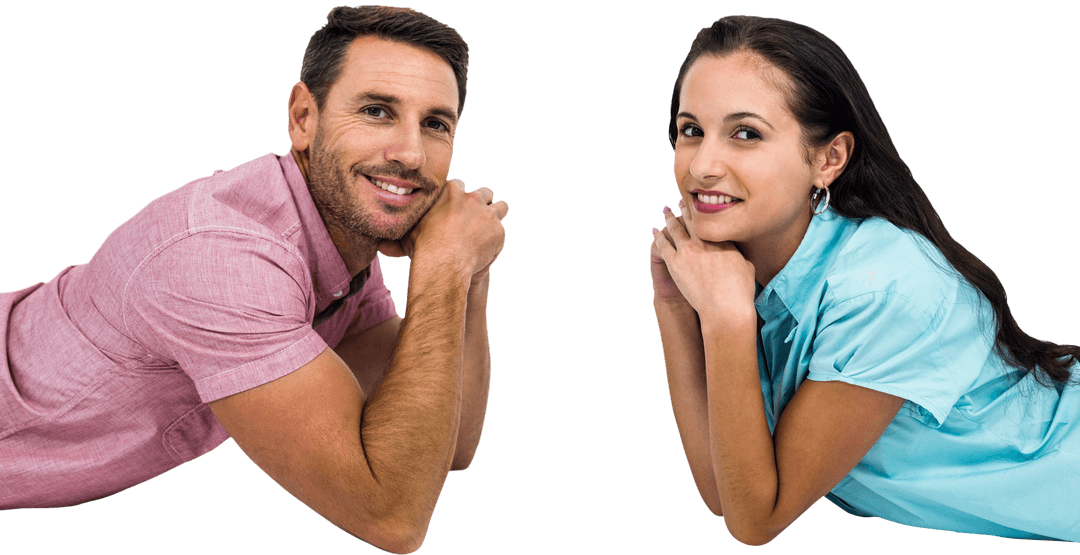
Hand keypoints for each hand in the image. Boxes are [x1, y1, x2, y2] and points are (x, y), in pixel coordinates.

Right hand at [381, 179, 507, 281]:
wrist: (443, 265)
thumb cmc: (423, 248)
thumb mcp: (409, 235)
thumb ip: (401, 235)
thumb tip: (380, 246)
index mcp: (451, 192)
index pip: (459, 186)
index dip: (458, 198)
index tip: (456, 210)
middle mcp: (473, 198)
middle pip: (484, 192)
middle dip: (482, 203)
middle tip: (476, 218)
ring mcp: (488, 214)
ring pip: (500, 207)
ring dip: (496, 216)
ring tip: (489, 228)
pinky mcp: (499, 231)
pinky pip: (501, 232)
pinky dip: (496, 240)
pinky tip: (486, 249)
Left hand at [651, 201, 754, 318]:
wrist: (725, 308)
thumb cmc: (740, 291)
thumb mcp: (747, 266)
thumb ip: (740, 255)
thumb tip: (740, 253)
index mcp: (722, 239)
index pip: (709, 219)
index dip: (702, 210)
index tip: (697, 203)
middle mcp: (704, 241)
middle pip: (691, 219)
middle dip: (685, 208)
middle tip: (679, 201)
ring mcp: (688, 251)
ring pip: (675, 228)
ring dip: (669, 217)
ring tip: (665, 210)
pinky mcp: (675, 264)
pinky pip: (663, 245)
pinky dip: (658, 236)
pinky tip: (654, 230)